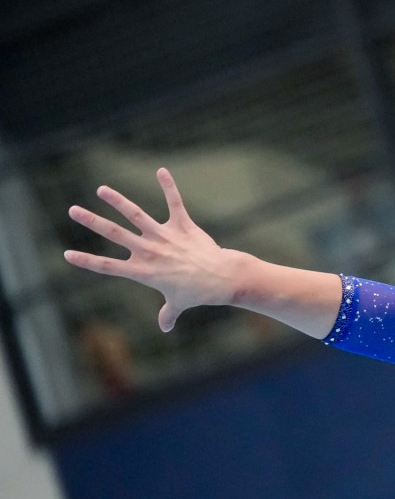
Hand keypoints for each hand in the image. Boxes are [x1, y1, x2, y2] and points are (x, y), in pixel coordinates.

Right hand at [65, 168, 249, 331]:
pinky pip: (174, 203)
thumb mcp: (178, 304)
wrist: (222, 278)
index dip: (87, 261)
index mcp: (143, 271)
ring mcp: (165, 237)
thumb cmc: (198, 292)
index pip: (108, 266)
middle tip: (72, 210)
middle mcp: (150, 251)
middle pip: (115, 234)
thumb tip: (165, 327)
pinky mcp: (183, 226)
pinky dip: (169, 187)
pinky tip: (162, 171)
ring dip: (119, 201)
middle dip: (92, 222)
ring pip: (137, 215)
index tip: (67, 254)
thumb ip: (167, 314)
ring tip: (102, 189)